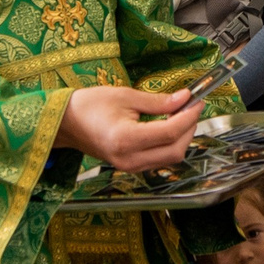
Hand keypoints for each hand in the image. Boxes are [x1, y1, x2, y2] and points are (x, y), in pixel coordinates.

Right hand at [57, 85, 201, 171]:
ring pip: (170, 158)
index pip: (169, 132)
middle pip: (175, 151)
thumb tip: (184, 99)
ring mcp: (130, 166)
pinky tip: (169, 126)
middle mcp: (129, 159)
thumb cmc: (89, 105)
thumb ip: (157, 101)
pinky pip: (159, 159)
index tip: (197, 101)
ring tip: (182, 114)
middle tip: (192, 107)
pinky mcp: (130, 167)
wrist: (66, 123)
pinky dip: (170, 144)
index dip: (188, 117)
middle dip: (189, 128)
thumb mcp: (125, 96)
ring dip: (182, 137)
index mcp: (126, 139)